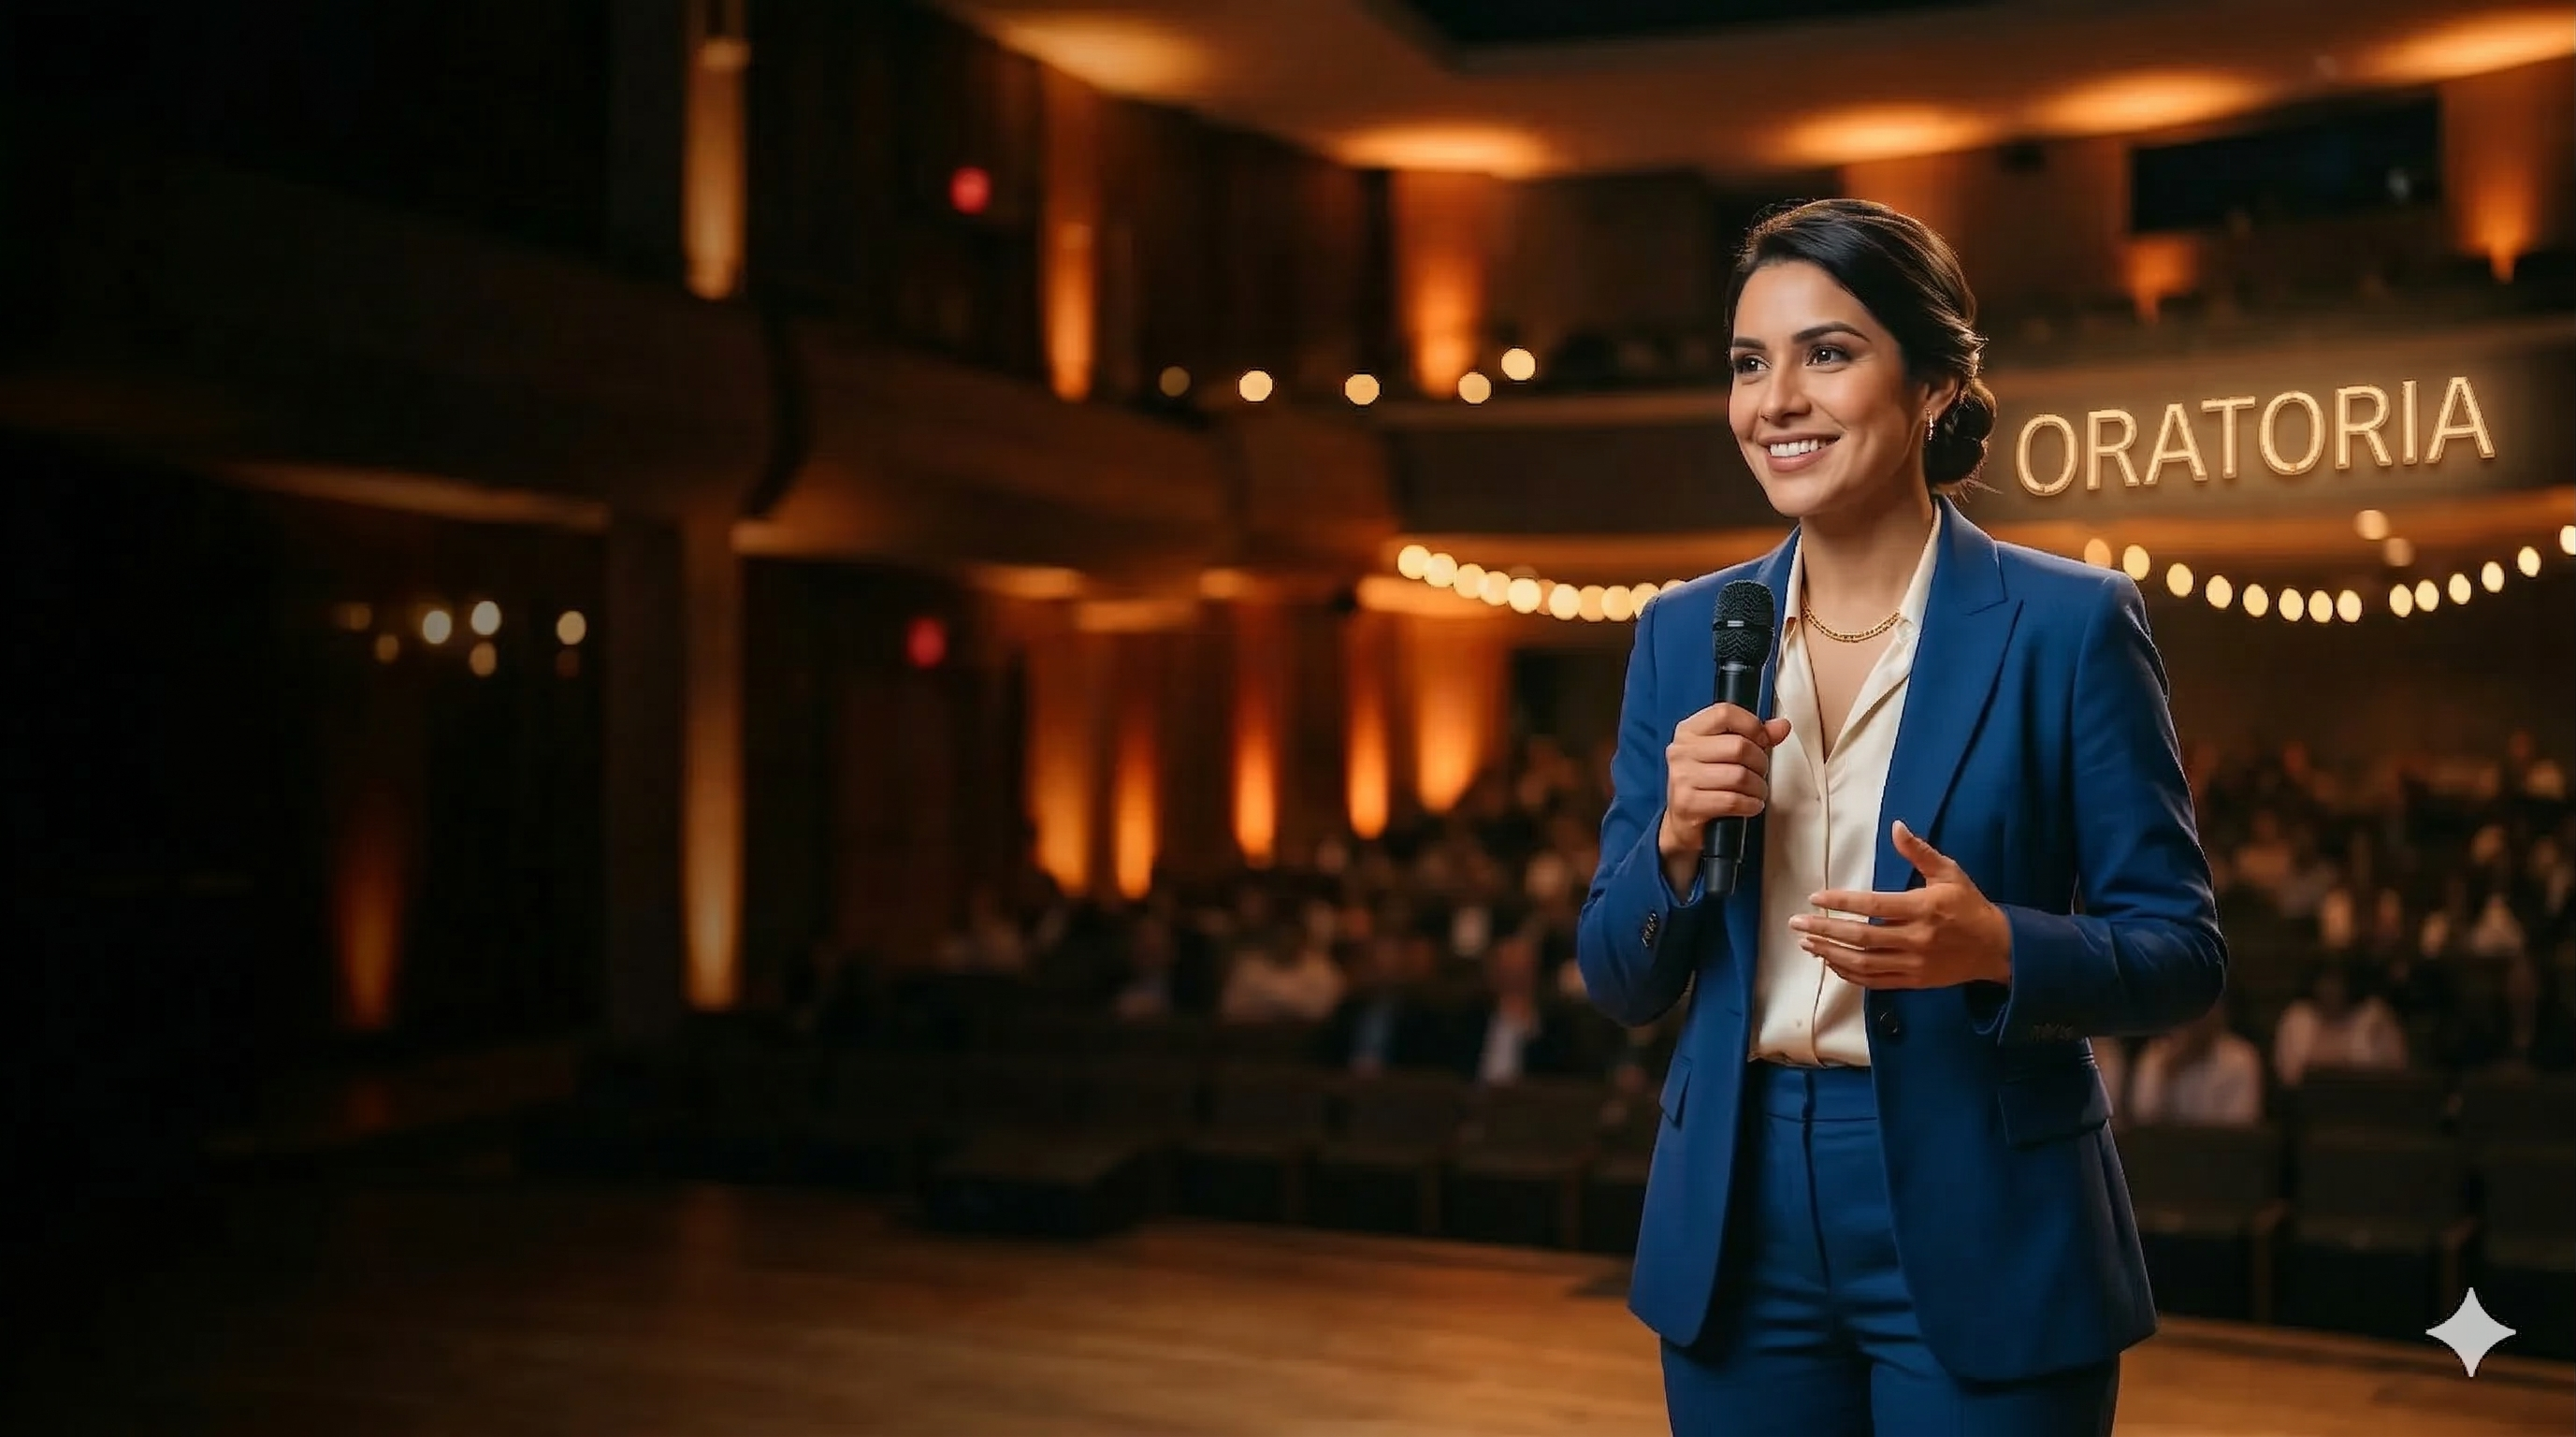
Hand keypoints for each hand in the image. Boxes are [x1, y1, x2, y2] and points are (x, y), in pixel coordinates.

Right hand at [1656, 704, 1792, 886]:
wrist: (1683, 823)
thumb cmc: (1706, 784)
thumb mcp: (1725, 755)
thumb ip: (1754, 737)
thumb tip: (1781, 726)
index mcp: (1689, 731)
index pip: (1724, 713)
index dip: (1752, 726)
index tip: (1761, 740)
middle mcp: (1681, 751)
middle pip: (1738, 746)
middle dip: (1760, 763)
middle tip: (1760, 773)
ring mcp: (1682, 777)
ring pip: (1739, 776)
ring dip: (1758, 788)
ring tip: (1756, 792)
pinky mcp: (1688, 803)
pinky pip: (1732, 801)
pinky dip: (1750, 805)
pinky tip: (1750, 805)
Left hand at [1791, 821, 2010, 988]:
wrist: (1996, 948)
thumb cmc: (1969, 905)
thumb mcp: (1949, 873)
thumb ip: (1919, 852)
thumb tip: (1896, 826)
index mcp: (1922, 909)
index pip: (1874, 906)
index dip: (1842, 902)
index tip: (1815, 897)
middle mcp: (1915, 938)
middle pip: (1861, 938)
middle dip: (1825, 930)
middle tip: (1796, 924)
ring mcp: (1913, 964)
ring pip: (1864, 963)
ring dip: (1831, 953)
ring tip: (1807, 943)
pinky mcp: (1913, 981)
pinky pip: (1875, 981)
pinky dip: (1849, 974)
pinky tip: (1831, 962)